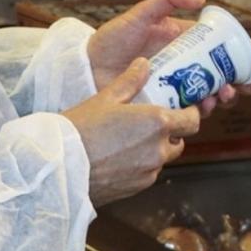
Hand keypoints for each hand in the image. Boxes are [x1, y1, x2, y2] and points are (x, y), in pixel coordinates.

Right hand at [62, 58, 200, 205]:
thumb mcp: (105, 99)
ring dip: (156, 150)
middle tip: (153, 124)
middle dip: (172, 133)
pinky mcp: (139, 187)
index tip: (182, 109)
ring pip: (164, 158)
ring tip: (132, 141)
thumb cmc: (80, 130)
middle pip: (180, 141)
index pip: (192, 120)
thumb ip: (130, 81)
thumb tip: (144, 64)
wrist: (59, 168)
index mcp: (157, 122)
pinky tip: (121, 158)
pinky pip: (149, 173)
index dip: (189, 114)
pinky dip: (143, 165)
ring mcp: (150, 171)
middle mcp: (159, 149)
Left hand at [87, 0, 250, 115]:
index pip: (223, 48)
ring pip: (214, 94)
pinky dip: (204, 110)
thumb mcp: (140, 14)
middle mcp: (187, 67)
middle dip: (248, 80)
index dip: (246, 52)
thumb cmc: (111, 40)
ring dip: (228, 95)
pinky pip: (192, 111)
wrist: (86, 70)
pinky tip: (206, 105)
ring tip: (227, 93)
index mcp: (186, 43)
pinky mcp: (167, 106)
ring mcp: (179, 88)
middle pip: (227, 75)